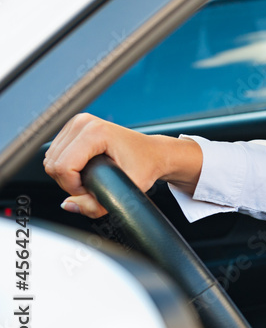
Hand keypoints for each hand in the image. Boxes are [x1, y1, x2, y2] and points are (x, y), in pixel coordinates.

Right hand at [43, 113, 201, 217]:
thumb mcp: (125, 191)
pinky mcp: (73, 126)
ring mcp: (77, 122)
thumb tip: (68, 205)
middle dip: (68, 182)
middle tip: (91, 185)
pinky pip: (54, 153)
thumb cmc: (145, 167)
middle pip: (53, 163)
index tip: (92, 190)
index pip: (62, 167)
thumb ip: (95, 205)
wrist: (154, 153)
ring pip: (50, 158)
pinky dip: (64, 166)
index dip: (73, 186)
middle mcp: (84, 123)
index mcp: (96, 132)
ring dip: (65, 175)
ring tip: (89, 177)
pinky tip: (83, 168)